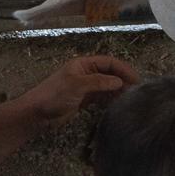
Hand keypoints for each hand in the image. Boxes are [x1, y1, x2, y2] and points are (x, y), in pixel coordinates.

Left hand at [18, 54, 137, 128]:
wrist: (37, 113)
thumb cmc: (55, 95)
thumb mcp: (77, 85)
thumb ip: (99, 82)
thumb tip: (120, 82)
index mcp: (83, 64)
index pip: (108, 62)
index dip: (123, 69)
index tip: (136, 79)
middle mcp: (86, 73)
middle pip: (109, 72)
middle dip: (123, 79)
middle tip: (137, 90)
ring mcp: (85, 86)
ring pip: (107, 85)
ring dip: (118, 89)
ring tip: (130, 97)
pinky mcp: (84, 99)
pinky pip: (101, 96)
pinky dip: (111, 98)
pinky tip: (118, 103)